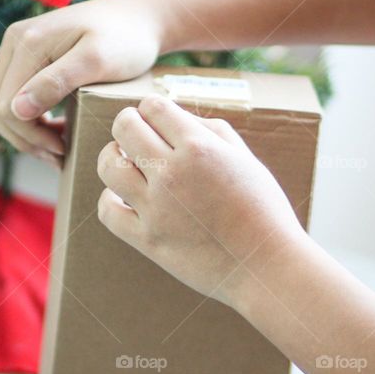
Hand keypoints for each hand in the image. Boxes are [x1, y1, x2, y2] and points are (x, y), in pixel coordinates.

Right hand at [0, 0, 162, 163]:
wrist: (140, 17)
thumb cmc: (126, 39)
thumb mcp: (97, 61)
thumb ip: (57, 81)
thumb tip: (16, 110)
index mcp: (26, 42)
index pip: (5, 106)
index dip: (30, 136)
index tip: (62, 149)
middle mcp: (14, 41)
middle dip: (24, 138)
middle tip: (58, 156)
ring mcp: (19, 48)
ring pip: (1, 104)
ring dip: (24, 132)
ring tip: (57, 148)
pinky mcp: (28, 55)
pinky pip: (14, 94)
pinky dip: (29, 118)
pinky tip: (56, 130)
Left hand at [96, 94, 308, 306]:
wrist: (267, 266)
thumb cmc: (263, 211)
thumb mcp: (246, 159)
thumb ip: (212, 131)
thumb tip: (178, 117)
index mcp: (200, 148)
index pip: (154, 107)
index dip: (152, 108)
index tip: (157, 119)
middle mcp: (172, 174)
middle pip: (124, 127)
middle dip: (128, 124)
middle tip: (137, 134)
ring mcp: (156, 208)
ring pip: (108, 165)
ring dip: (113, 156)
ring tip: (125, 161)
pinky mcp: (147, 239)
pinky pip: (107, 211)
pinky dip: (109, 199)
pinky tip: (123, 196)